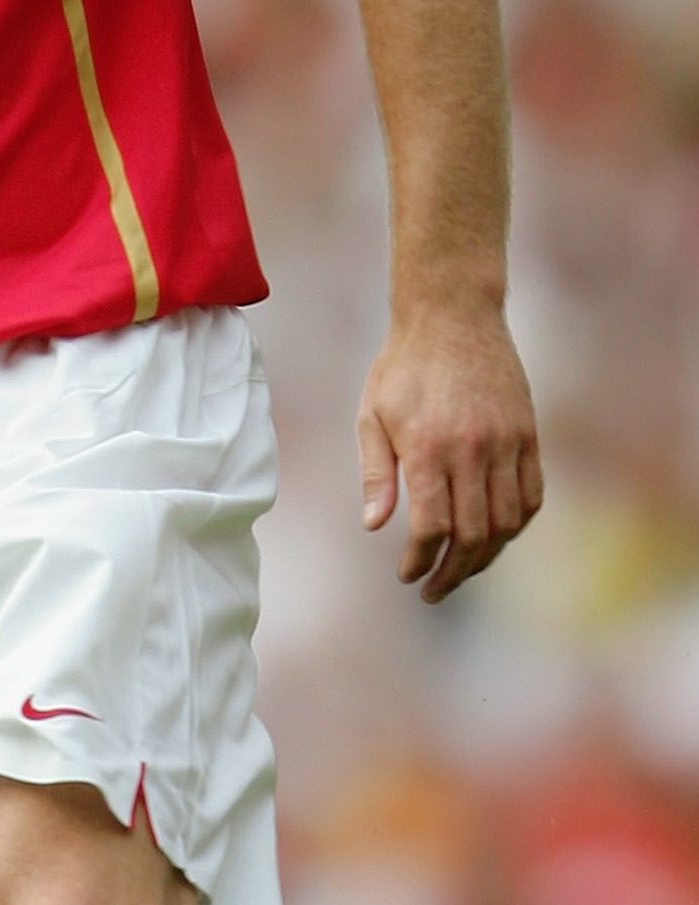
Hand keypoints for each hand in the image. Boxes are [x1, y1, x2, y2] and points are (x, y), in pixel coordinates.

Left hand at [357, 303, 542, 601]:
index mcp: (428, 448)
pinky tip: (495, 537)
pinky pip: (532, 495)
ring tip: (462, 570)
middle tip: (434, 589)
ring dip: (486, 556)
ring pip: (507, 521)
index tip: (408, 576)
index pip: (432, 527)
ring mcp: (506, 443)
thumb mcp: (371, 415)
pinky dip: (516, 525)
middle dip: (453, 572)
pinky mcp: (528, 434)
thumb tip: (375, 525)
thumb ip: (375, 473)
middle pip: (472, 534)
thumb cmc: (402, 366)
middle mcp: (471, 450)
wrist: (452, 315)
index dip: (420, 561)